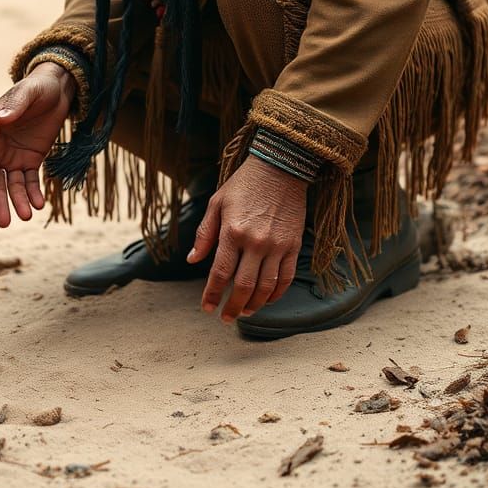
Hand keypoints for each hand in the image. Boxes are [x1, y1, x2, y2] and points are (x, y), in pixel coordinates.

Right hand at [0, 63, 75, 226]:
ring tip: (24, 217)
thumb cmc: (38, 87)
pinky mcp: (30, 161)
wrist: (57, 90)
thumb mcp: (29, 92)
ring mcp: (13, 155)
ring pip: (10, 183)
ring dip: (15, 201)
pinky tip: (39, 205)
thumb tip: (1, 118)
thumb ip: (16, 104)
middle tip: (0, 217)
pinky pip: (30, 181)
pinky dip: (33, 194)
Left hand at [188, 156, 306, 323]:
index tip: (207, 308)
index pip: (220, 273)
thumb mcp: (217, 203)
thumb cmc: (243, 184)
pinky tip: (268, 300)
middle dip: (233, 306)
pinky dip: (277, 293)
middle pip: (244, 285)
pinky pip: (287, 277)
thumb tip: (193, 260)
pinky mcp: (294, 245)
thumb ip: (205, 234)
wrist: (280, 168)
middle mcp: (256, 242)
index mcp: (232, 231)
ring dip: (255, 304)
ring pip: (267, 286)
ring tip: (245, 312)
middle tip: (225, 319)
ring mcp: (277, 245)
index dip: (213, 294)